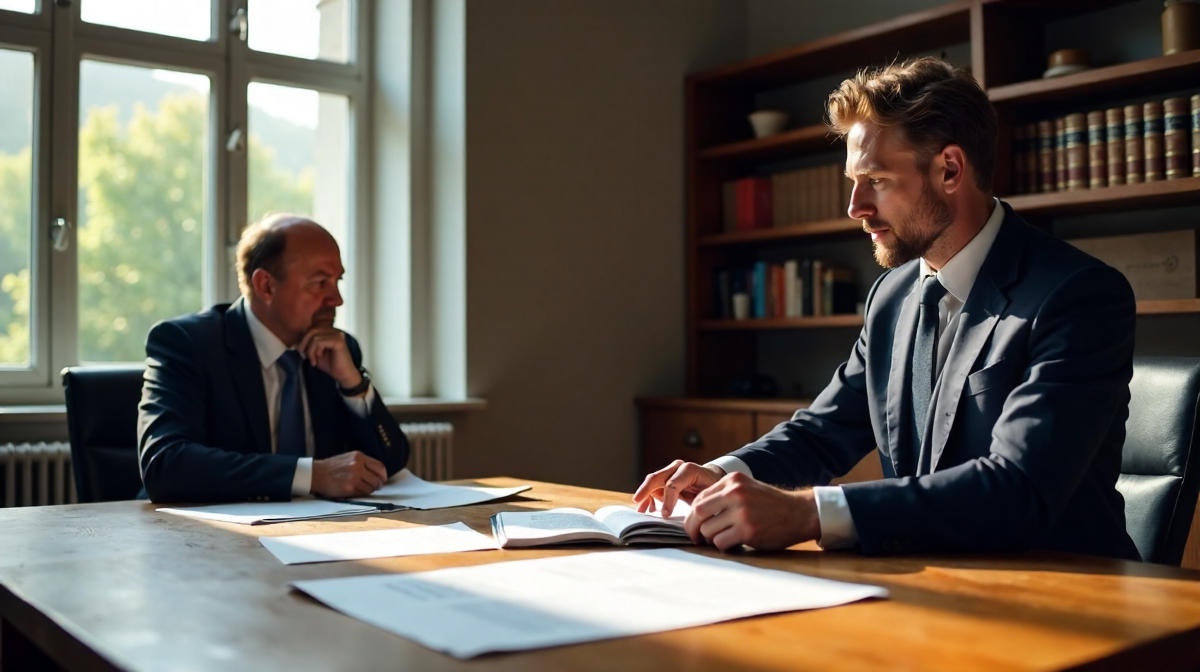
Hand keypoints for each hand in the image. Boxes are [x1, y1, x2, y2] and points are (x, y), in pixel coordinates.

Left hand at [296, 326, 361, 390]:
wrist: (343, 376)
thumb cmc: (330, 365)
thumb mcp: (315, 353)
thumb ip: (307, 345)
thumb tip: (295, 342)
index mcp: (329, 331)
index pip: (311, 328)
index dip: (303, 339)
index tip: (302, 352)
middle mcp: (334, 330)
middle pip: (311, 330)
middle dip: (303, 343)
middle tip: (303, 355)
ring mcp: (337, 334)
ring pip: (314, 336)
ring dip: (310, 350)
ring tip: (313, 360)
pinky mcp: (338, 341)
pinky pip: (319, 342)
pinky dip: (314, 351)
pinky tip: (317, 359)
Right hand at [311, 451, 386, 497]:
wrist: (316, 473)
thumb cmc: (331, 467)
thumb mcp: (348, 458)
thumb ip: (362, 463)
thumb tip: (376, 473)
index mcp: (359, 456)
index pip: (379, 466)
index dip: (383, 475)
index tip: (382, 480)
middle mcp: (358, 465)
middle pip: (377, 478)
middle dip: (378, 485)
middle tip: (375, 487)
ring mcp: (354, 476)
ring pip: (371, 487)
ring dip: (369, 490)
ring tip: (362, 489)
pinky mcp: (350, 487)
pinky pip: (362, 493)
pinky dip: (362, 494)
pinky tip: (355, 491)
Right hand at [633, 460, 724, 516]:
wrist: (714, 480)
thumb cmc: (713, 490)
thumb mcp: (708, 497)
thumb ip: (697, 504)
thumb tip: (689, 519)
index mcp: (689, 470)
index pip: (672, 484)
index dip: (667, 501)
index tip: (665, 516)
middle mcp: (677, 467)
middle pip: (657, 478)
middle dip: (646, 490)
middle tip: (638, 503)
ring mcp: (670, 471)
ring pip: (652, 481)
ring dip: (645, 495)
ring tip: (642, 510)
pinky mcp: (666, 478)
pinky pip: (654, 486)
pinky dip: (649, 496)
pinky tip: (648, 507)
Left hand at [684, 472, 819, 551]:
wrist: (800, 513)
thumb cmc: (771, 504)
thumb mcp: (747, 489)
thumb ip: (724, 495)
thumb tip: (696, 512)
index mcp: (733, 480)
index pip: (700, 497)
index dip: (692, 514)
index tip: (694, 525)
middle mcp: (735, 493)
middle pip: (698, 513)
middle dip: (692, 528)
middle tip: (695, 538)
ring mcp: (742, 512)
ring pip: (708, 530)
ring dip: (711, 539)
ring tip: (723, 539)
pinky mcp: (748, 530)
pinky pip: (721, 542)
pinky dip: (723, 546)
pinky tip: (734, 543)